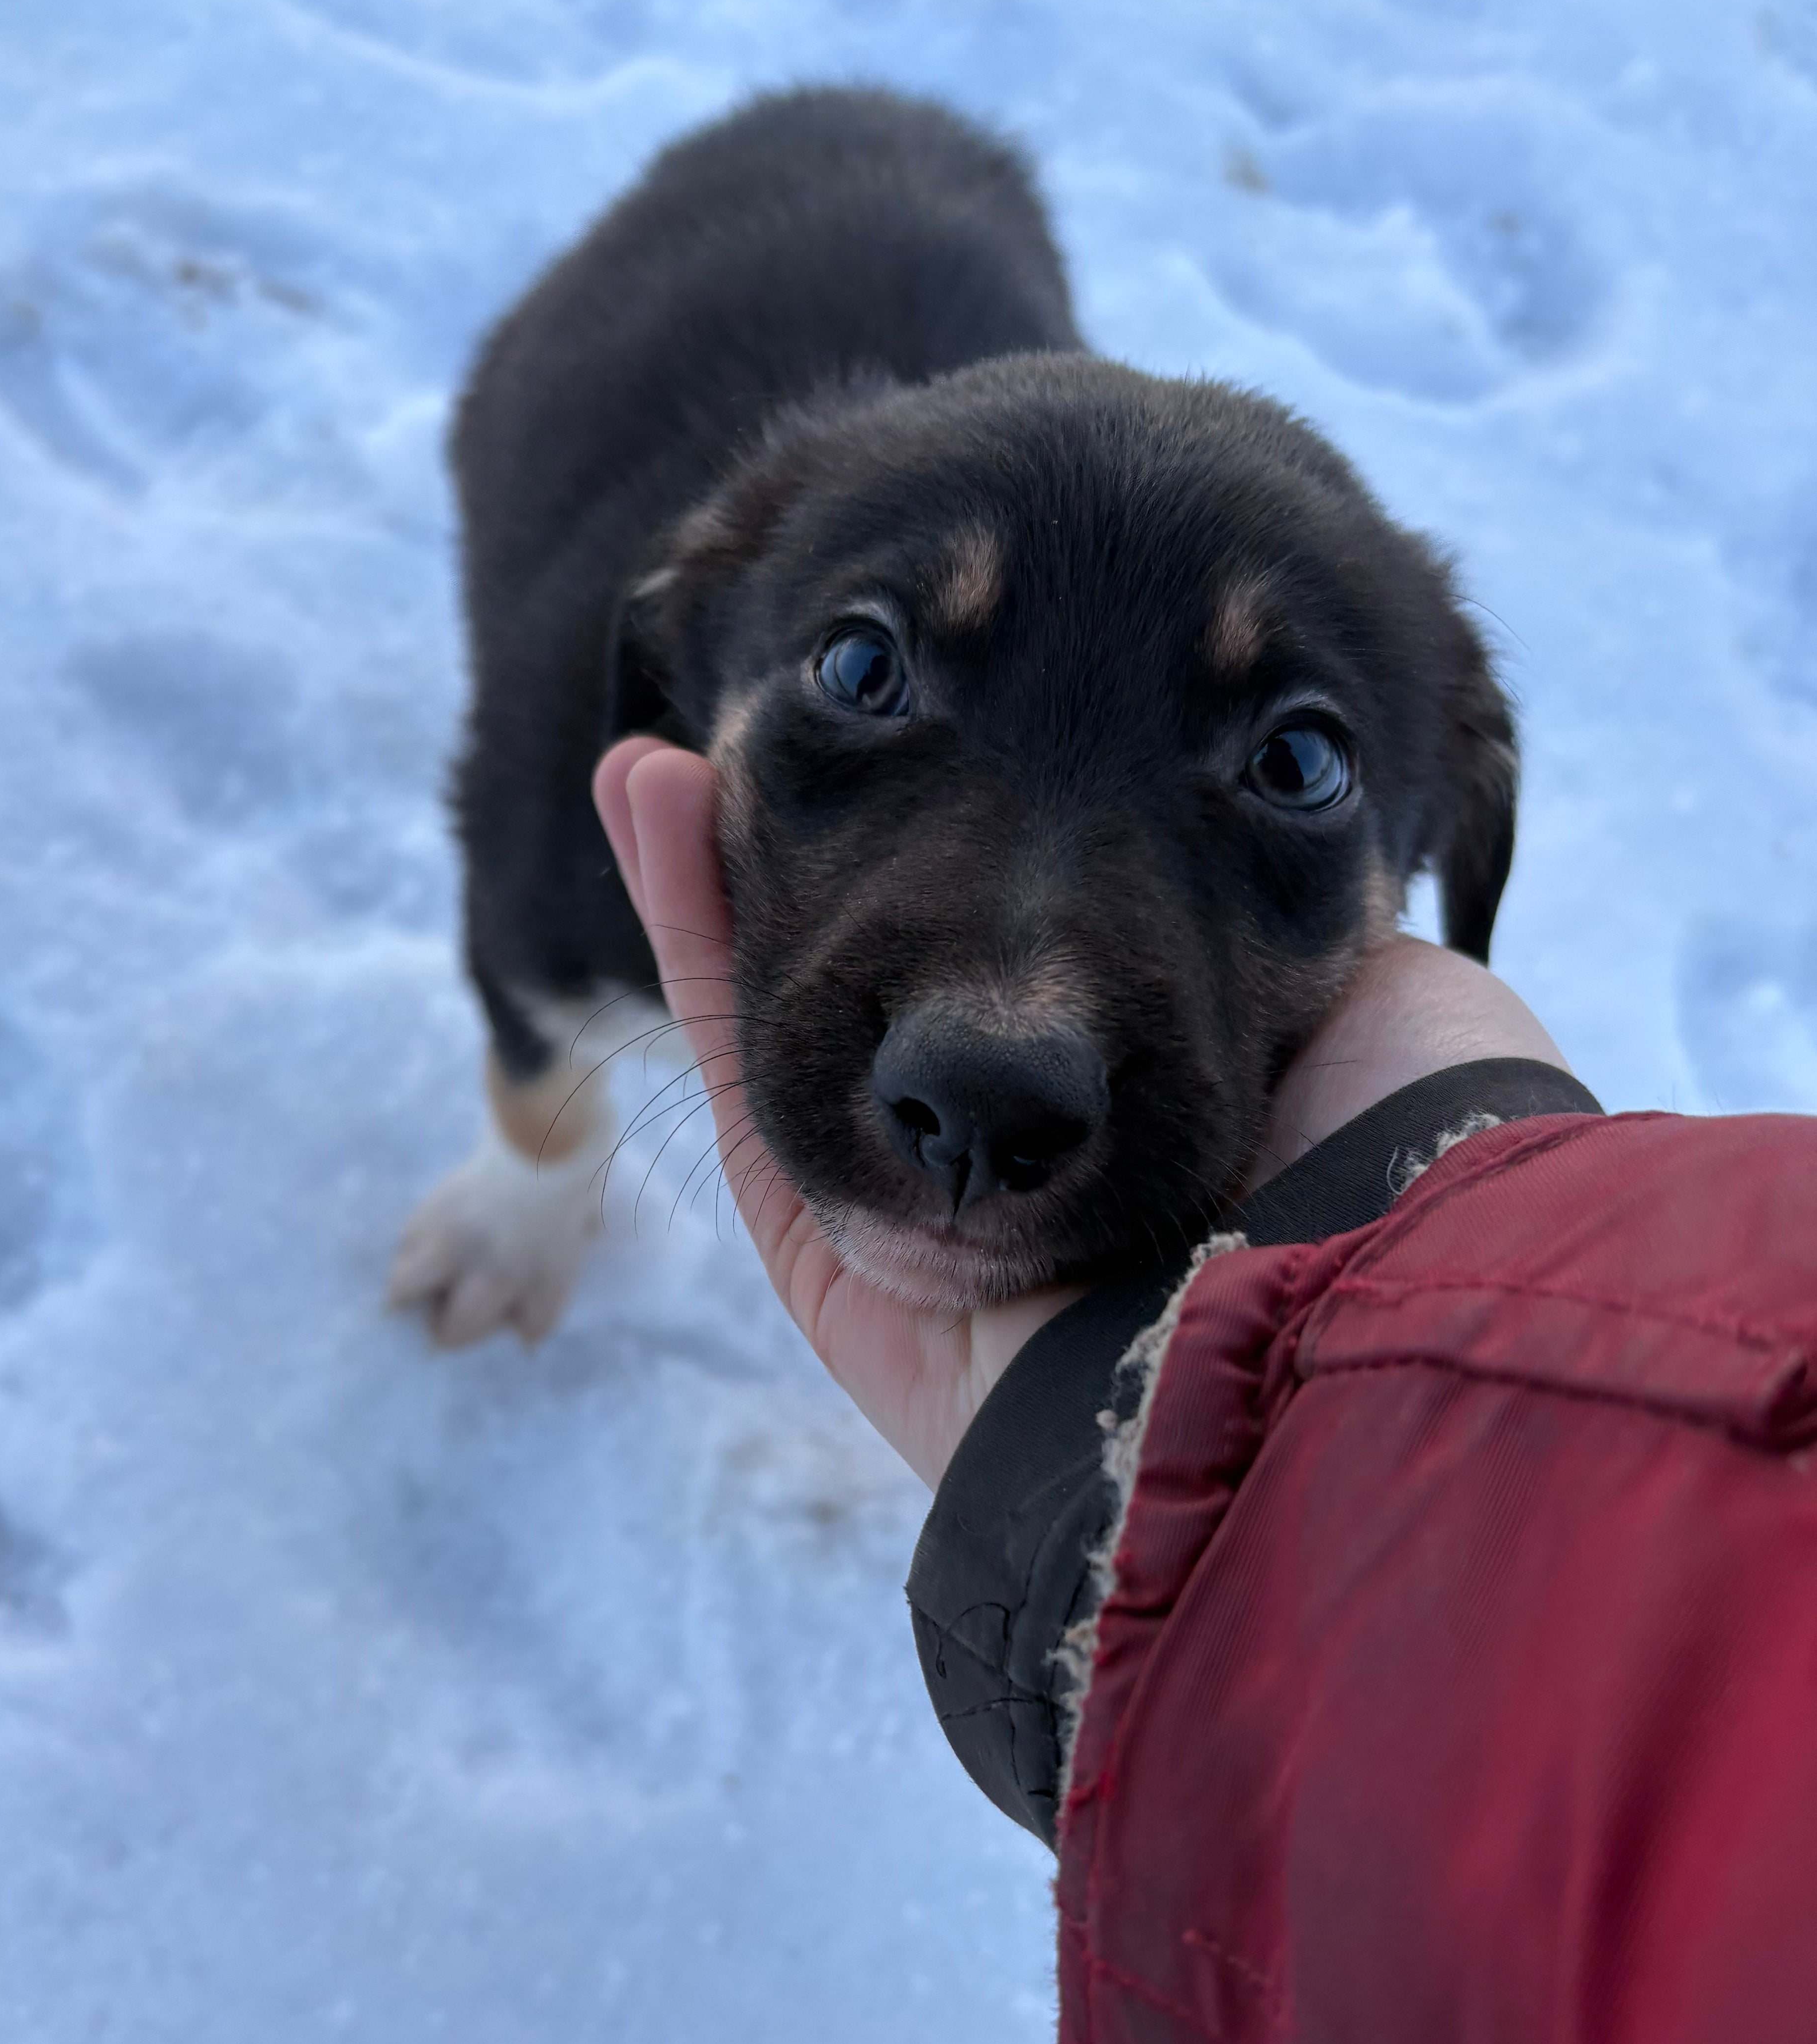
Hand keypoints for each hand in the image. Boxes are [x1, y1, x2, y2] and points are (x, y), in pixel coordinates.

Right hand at [592, 739, 1570, 1487]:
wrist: (1329, 1342)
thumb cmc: (1393, 1163)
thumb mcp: (1372, 988)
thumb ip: (1260, 911)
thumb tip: (1227, 812)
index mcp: (1182, 1101)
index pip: (1048, 948)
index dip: (978, 821)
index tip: (948, 701)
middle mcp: (1053, 1159)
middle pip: (904, 982)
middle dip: (837, 845)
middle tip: (794, 713)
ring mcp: (932, 1208)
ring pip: (798, 1008)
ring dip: (730, 862)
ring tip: (674, 730)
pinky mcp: (831, 1253)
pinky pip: (740, 1066)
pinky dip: (688, 924)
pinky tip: (650, 784)